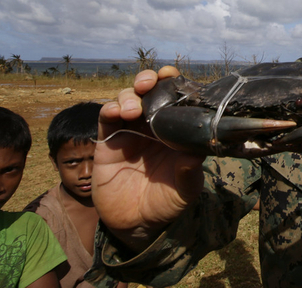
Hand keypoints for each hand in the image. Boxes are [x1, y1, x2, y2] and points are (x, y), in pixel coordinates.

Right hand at [92, 66, 204, 250]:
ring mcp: (129, 131)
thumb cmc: (167, 201)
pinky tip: (116, 112)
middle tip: (149, 83)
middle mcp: (152, 126)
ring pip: (126, 99)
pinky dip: (109, 109)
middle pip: (148, 92)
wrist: (137, 224)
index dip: (173, 83)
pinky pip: (106, 118)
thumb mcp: (185, 190)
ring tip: (134, 109)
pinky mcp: (108, 141)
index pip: (174, 98)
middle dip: (147, 80)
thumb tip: (195, 153)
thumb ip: (190, 172)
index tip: (172, 75)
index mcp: (174, 130)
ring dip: (129, 96)